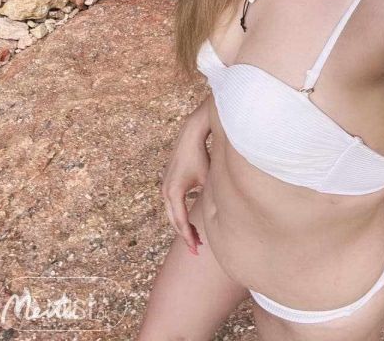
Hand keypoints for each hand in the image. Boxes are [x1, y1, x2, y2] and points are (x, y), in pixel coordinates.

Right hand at [161, 106, 210, 251]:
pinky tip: (191, 221)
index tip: (197, 250)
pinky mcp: (168, 181)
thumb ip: (209, 198)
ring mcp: (165, 185)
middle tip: (197, 249)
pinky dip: (180, 214)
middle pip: (174, 220)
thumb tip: (218, 217)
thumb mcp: (207, 179)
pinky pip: (173, 204)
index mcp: (173, 191)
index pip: (180, 221)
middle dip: (185, 235)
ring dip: (183, 225)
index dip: (189, 237)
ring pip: (172, 213)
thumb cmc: (202, 155)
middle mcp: (165, 190)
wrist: (191, 134)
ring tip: (196, 238)